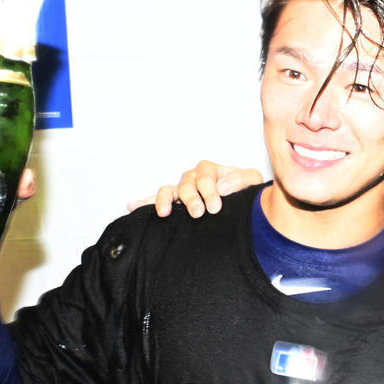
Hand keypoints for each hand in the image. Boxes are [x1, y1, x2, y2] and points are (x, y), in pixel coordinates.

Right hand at [129, 160, 263, 217]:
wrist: (242, 203)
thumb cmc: (246, 189)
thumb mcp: (252, 181)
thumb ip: (242, 179)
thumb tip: (223, 187)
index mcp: (209, 170)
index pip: (205, 176)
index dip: (209, 190)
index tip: (216, 206)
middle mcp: (192, 178)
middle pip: (186, 184)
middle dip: (191, 198)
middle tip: (198, 213)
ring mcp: (181, 190)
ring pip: (169, 190)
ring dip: (165, 201)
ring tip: (164, 213)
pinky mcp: (174, 203)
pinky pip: (156, 200)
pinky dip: (144, 202)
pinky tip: (131, 206)